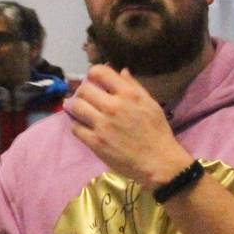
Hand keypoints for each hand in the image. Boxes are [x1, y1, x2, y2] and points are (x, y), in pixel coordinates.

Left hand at [66, 65, 191, 188]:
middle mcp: (113, 106)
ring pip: (75, 107)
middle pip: (83, 89)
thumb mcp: (151, 103)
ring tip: (82, 111)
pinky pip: (75, 128)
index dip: (93, 74)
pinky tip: (84, 127)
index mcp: (128, 94)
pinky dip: (77, 125)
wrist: (158, 162)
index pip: (99, 72)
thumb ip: (134, 86)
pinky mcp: (95, 142)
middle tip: (87, 98)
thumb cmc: (157, 132)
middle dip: (83, 92)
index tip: (94, 80)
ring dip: (76, 107)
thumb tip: (121, 71)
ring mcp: (102, 125)